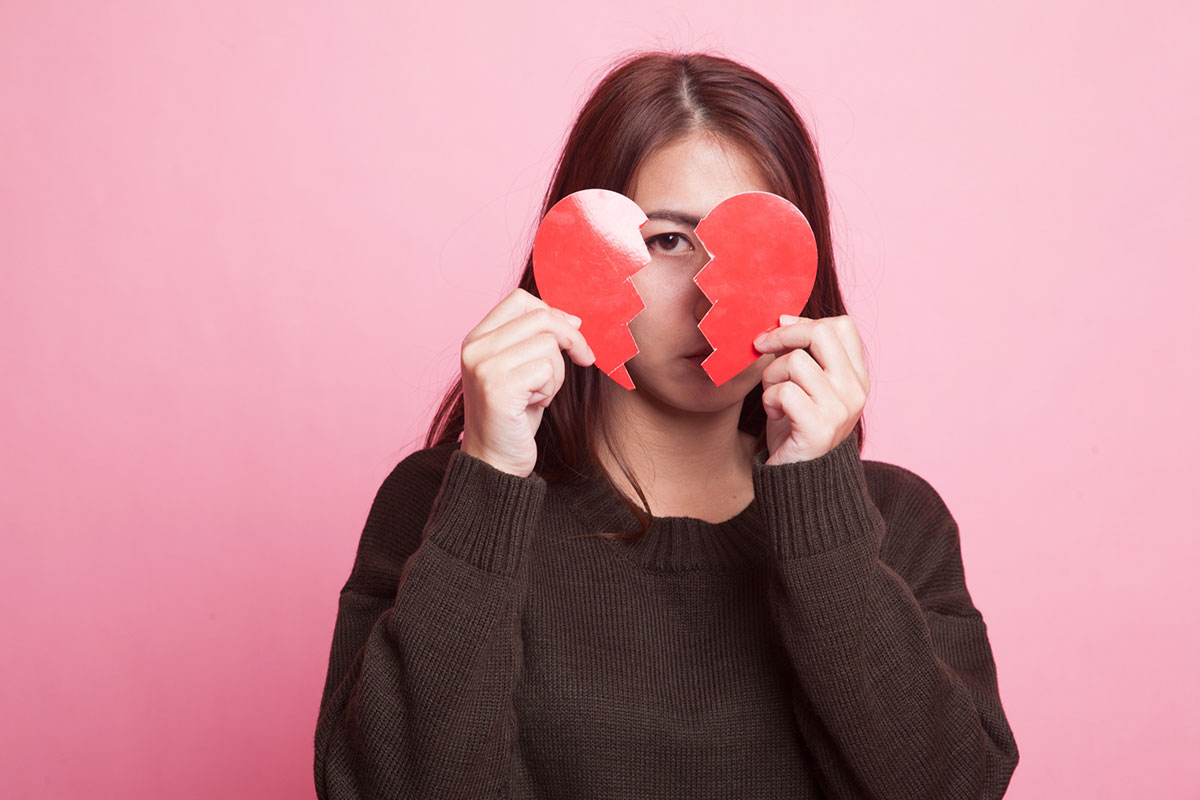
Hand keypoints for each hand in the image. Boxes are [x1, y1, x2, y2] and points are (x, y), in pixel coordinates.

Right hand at [460, 288, 594, 476]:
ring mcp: (484, 367)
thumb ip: (534, 340)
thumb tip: (574, 318)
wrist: (494, 461)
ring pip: (548, 345)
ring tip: (539, 395)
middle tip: (584, 359)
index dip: (554, 312)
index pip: (521, 299)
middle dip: (572, 339)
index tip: (573, 332)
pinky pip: (546, 370)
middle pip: (542, 318)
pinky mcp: (498, 388)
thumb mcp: (521, 369)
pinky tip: (534, 405)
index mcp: (477, 338)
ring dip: (557, 373)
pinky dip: (551, 390)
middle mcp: (475, 348)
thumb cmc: (514, 416)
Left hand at [752, 314, 869, 464]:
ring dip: (771, 375)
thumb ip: (804, 354)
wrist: (800, 478)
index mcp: (857, 376)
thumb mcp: (806, 385)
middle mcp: (854, 390)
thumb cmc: (796, 425)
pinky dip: (769, 399)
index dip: (804, 322)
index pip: (841, 325)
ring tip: (773, 395)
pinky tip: (774, 413)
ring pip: (796, 361)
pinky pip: (784, 391)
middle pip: (821, 333)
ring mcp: (840, 409)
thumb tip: (782, 319)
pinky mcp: (819, 427)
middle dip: (783, 335)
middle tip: (761, 346)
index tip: (780, 332)